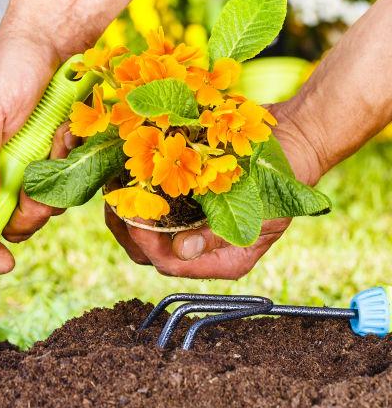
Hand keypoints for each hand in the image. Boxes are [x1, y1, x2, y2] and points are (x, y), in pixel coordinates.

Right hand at [0, 29, 77, 273]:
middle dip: (27, 214)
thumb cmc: (8, 70)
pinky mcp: (49, 157)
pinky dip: (66, 163)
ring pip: (38, 205)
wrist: (53, 40)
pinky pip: (61, 181)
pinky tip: (66, 136)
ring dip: (51, 187)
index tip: (2, 262)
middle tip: (40, 195)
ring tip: (55, 147)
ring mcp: (22, 165)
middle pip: (6, 221)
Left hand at [104, 108, 324, 279]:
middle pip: (149, 253)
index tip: (136, 218)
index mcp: (222, 260)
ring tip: (116, 191)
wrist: (291, 143)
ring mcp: (189, 225)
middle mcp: (200, 248)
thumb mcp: (260, 213)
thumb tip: (182, 251)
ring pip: (142, 232)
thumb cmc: (281, 181)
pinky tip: (123, 179)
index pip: (171, 265)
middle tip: (118, 203)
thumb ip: (219, 235)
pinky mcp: (181, 202)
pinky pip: (149, 207)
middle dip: (129, 230)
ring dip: (126, 212)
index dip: (149, 244)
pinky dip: (134, 195)